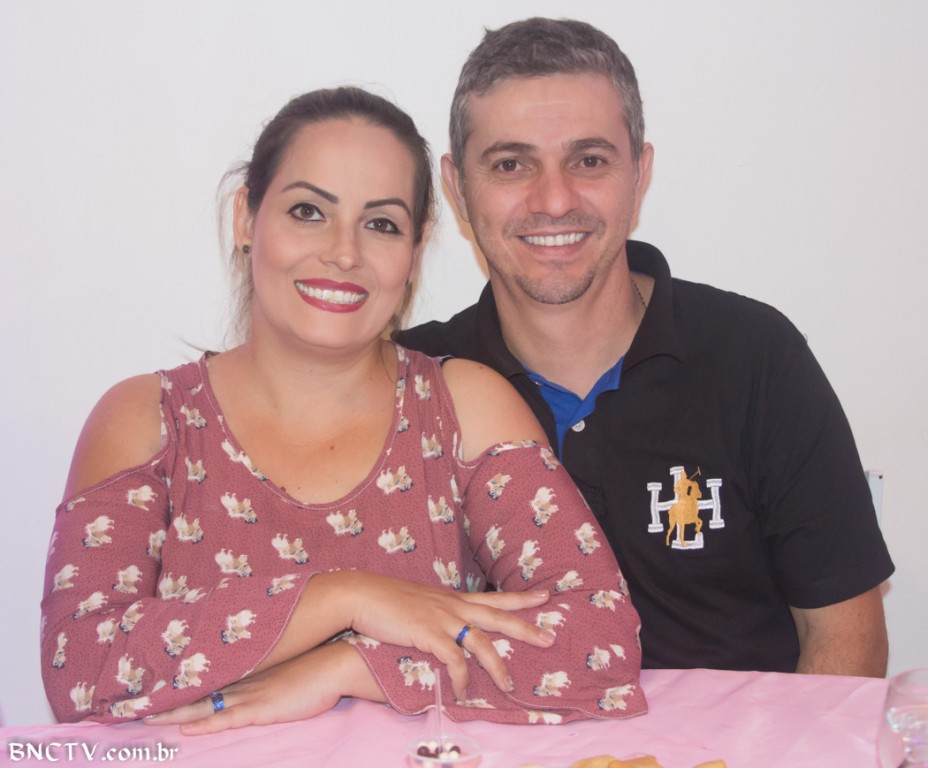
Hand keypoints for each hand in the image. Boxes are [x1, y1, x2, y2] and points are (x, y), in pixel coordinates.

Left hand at [144, 641, 377, 735]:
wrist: (336, 663)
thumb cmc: (317, 664)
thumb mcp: (287, 664)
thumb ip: (269, 668)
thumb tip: (257, 674)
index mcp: (248, 668)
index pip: (205, 675)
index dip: (179, 681)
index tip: (153, 685)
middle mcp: (243, 678)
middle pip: (196, 688)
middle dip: (165, 697)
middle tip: (134, 703)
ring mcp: (250, 693)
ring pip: (203, 703)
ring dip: (174, 711)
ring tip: (144, 718)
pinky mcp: (261, 708)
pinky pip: (226, 717)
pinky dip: (204, 723)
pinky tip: (185, 728)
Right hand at [326, 571, 555, 699]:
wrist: (361, 594)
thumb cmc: (387, 599)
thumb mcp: (421, 601)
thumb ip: (439, 612)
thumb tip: (448, 624)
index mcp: (453, 598)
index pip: (494, 596)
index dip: (521, 597)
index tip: (545, 595)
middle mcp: (453, 605)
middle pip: (499, 616)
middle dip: (526, 628)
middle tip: (550, 637)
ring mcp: (442, 618)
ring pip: (482, 642)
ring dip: (498, 666)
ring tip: (510, 686)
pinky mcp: (428, 633)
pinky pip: (454, 660)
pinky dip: (462, 678)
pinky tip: (465, 693)